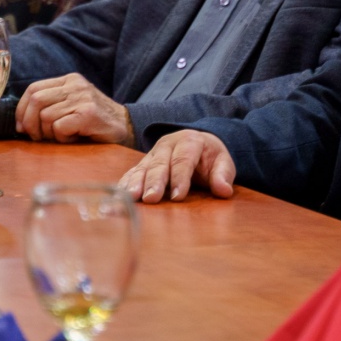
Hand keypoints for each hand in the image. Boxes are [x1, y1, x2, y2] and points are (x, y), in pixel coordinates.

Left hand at [16, 74, 133, 145]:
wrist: (127, 128)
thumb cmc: (94, 122)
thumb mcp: (72, 106)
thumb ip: (49, 107)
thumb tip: (20, 124)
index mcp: (69, 80)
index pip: (33, 89)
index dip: (22, 110)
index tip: (22, 127)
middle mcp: (75, 85)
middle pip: (36, 100)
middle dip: (30, 123)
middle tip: (38, 138)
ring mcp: (83, 98)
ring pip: (46, 116)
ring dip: (49, 134)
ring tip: (64, 137)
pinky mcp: (88, 114)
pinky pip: (59, 127)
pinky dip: (62, 138)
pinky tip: (74, 139)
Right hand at [117, 130, 236, 202]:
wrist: (197, 143)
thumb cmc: (210, 157)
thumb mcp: (223, 162)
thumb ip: (223, 175)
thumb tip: (224, 190)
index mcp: (189, 141)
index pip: (183, 159)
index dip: (180, 177)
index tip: (179, 196)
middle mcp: (167, 145)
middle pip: (160, 163)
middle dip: (155, 181)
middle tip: (151, 199)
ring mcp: (153, 154)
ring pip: (142, 168)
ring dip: (135, 183)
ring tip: (131, 198)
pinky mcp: (143, 164)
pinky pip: (131, 173)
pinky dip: (124, 185)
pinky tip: (116, 198)